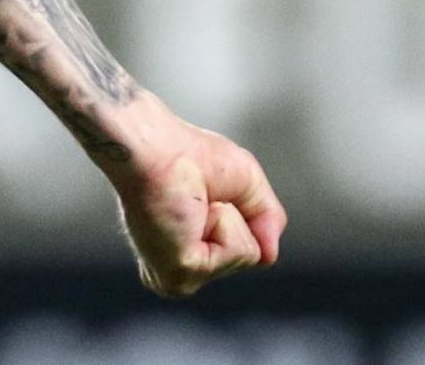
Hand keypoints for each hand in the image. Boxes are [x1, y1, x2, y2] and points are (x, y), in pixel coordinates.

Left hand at [108, 105, 285, 296]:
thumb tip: (270, 255)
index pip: (242, 255)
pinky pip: (240, 251)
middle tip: (197, 198)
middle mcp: (179, 273)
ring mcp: (180, 277)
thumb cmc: (187, 154)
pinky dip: (225, 221)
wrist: (154, 146)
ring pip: (247, 255)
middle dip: (234, 218)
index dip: (237, 217)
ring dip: (228, 218)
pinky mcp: (181, 272)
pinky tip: (191, 213)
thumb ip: (267, 220)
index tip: (206, 196)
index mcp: (186, 256)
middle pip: (249, 257)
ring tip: (193, 205)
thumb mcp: (246, 183)